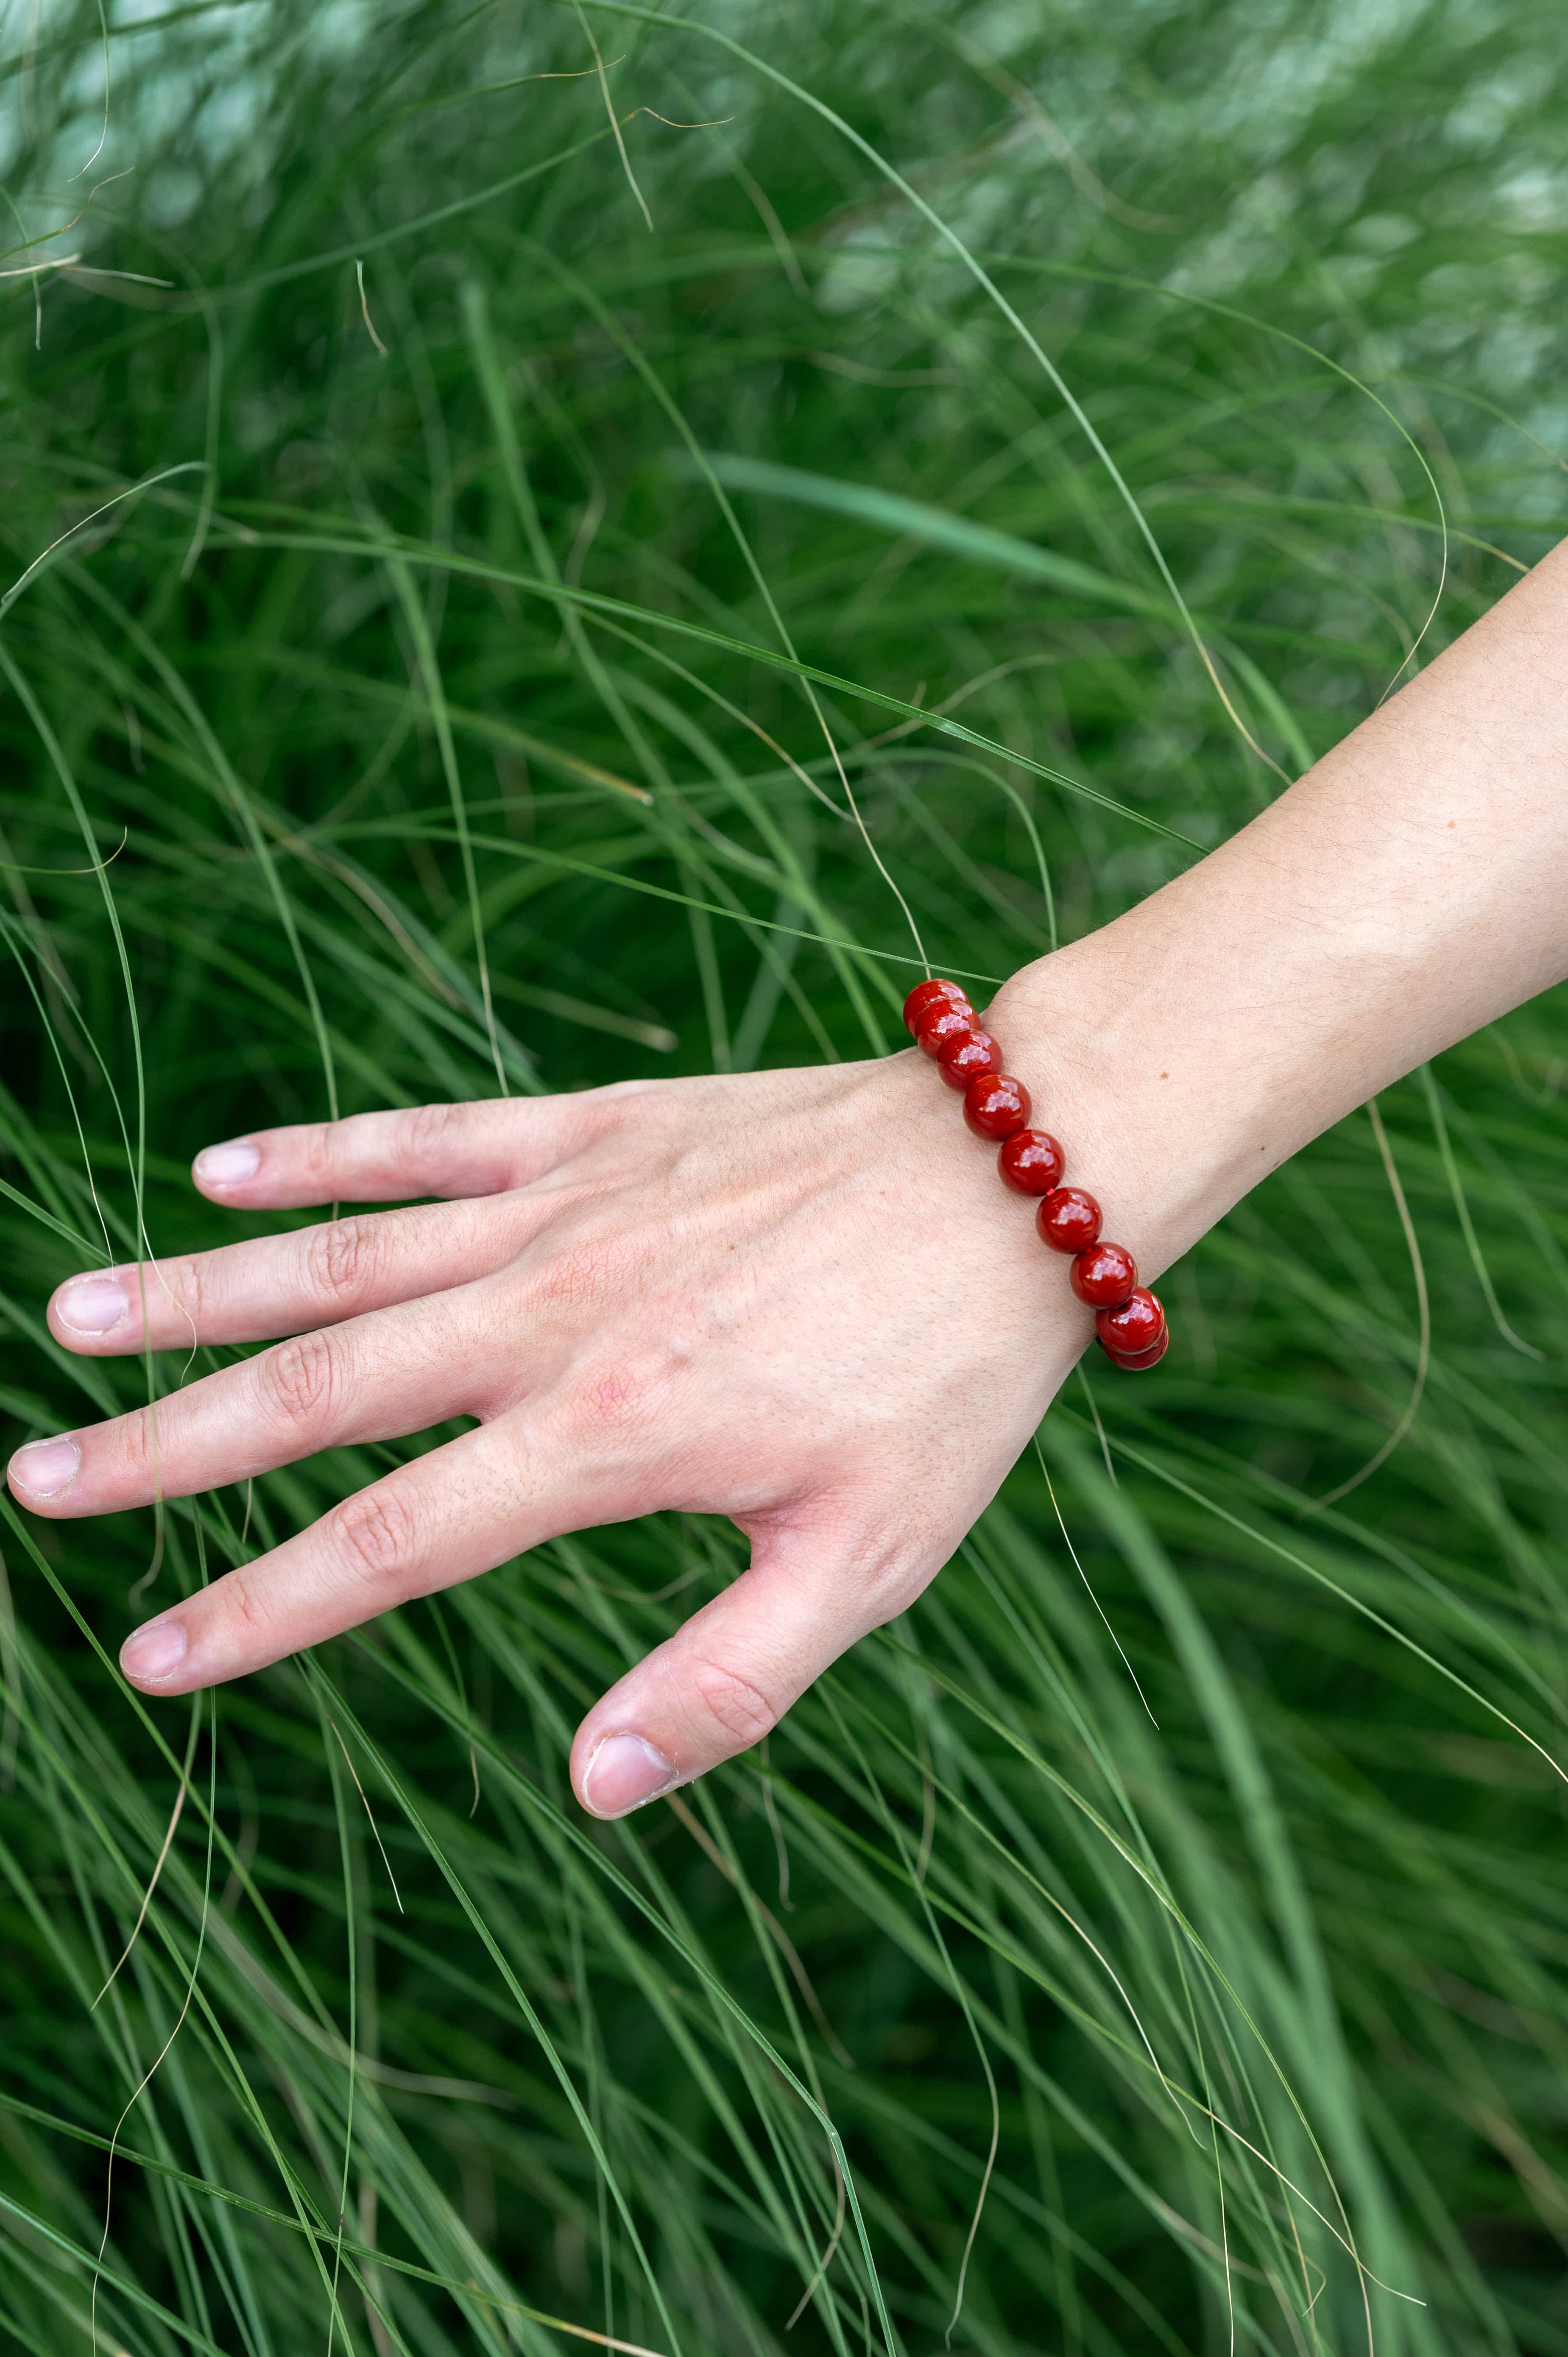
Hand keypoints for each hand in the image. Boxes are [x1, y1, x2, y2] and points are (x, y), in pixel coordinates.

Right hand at [7, 1036, 1099, 1815]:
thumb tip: (590, 1791)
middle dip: (165, 1442)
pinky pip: (424, 1137)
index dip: (259, 1606)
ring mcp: (562, 1210)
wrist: (1015, 1177)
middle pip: (314, 1390)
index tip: (148, 1651)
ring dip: (197, 1293)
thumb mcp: (869, 1563)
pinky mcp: (594, 1128)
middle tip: (38, 1474)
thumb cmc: (947, 1380)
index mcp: (609, 1438)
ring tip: (71, 1315)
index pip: (389, 1543)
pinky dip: (318, 1152)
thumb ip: (727, 1682)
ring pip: (337, 1256)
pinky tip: (219, 1170)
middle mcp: (552, 1318)